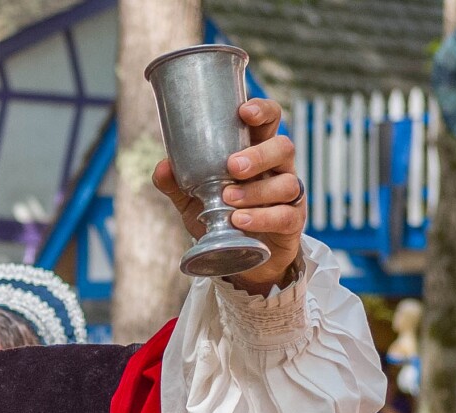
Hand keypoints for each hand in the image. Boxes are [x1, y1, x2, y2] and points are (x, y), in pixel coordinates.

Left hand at [153, 98, 305, 292]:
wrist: (240, 259)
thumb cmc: (221, 218)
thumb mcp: (194, 201)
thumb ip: (178, 184)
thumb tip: (162, 166)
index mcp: (257, 154)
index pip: (269, 123)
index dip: (263, 111)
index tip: (245, 111)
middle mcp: (278, 169)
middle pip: (283, 147)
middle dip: (259, 154)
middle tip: (233, 166)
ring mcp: (289, 196)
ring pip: (286, 183)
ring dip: (256, 191)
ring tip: (228, 200)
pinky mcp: (292, 222)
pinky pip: (284, 216)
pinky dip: (261, 218)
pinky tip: (240, 221)